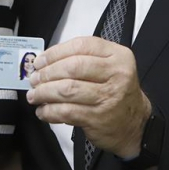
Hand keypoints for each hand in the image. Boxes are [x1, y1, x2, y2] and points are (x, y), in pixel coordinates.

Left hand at [25, 36, 150, 157]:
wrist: (134, 124)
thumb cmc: (115, 92)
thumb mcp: (109, 67)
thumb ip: (83, 59)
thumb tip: (45, 62)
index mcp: (117, 56)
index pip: (81, 45)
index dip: (55, 52)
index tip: (40, 60)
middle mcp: (116, 74)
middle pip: (72, 67)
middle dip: (47, 73)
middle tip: (35, 79)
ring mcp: (108, 97)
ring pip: (67, 90)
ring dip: (44, 92)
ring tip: (34, 95)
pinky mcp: (98, 118)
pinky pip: (67, 111)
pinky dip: (50, 111)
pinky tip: (43, 111)